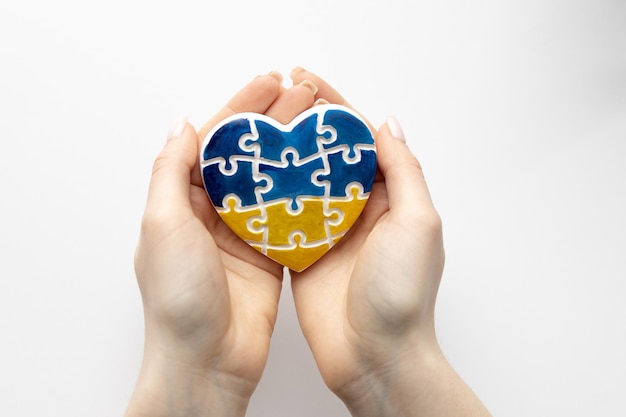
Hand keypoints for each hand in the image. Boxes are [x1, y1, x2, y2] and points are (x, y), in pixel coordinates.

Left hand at [125, 71, 320, 416]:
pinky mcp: (269, 254)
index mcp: (180, 201)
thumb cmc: (177, 299)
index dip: (242, 108)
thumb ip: (171, 170)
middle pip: (248, 156)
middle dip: (274, 121)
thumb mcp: (163, 224)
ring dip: (292, 151)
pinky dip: (304, 192)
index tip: (269, 83)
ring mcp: (242, 233)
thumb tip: (183, 123)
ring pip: (271, 180)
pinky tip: (322, 171)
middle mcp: (211, 214)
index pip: (215, 141)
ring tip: (318, 124)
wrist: (207, 361)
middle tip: (304, 95)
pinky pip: (288, 214)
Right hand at [289, 69, 490, 415]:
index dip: (334, 108)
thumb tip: (386, 123)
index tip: (306, 81)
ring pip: (302, 181)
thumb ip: (402, 171)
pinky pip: (283, 216)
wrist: (375, 357)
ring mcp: (329, 231)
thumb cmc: (403, 295)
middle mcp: (359, 210)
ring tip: (257, 126)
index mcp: (390, 197)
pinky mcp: (302, 252)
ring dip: (283, 154)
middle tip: (274, 95)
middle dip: (303, 123)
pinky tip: (250, 173)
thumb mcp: (416, 222)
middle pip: (327, 155)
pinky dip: (268, 195)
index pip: (360, 140)